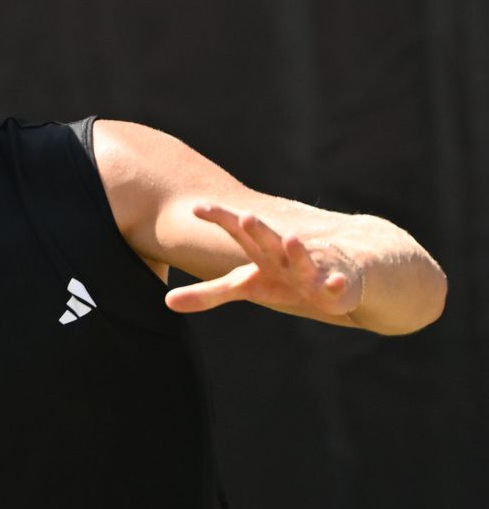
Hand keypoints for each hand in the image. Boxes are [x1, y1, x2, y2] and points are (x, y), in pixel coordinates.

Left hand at [167, 205, 363, 317]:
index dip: (219, 218)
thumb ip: (207, 293)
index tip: (197, 206)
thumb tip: (166, 301)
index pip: (237, 231)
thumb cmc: (284, 277)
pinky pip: (337, 286)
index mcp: (262, 252)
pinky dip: (337, 285)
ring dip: (298, 251)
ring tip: (292, 239)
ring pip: (304, 259)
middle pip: (269, 240)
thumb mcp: (246, 285)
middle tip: (246, 215)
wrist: (342, 270)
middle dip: (257, 229)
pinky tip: (337, 283)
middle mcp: (285, 254)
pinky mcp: (336, 286)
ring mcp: (312, 268)